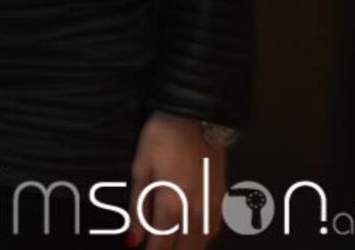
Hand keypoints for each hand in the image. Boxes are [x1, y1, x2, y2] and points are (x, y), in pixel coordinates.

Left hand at [127, 111, 224, 249]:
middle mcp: (196, 211)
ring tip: (169, 243)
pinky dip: (200, 238)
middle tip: (153, 246)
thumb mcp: (141, 169)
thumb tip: (132, 237)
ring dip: (186, 247)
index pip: (161, 246)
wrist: (197, 117)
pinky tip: (189, 234)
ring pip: (201, 244)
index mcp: (173, 204)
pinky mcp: (222, 200)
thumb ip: (138, 208)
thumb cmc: (165, 137)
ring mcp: (213, 207)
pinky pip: (213, 231)